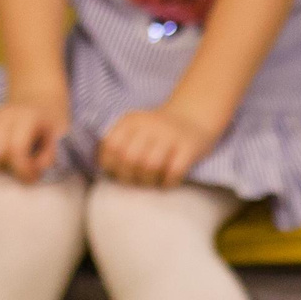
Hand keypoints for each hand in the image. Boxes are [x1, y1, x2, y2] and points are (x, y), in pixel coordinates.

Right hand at [0, 93, 69, 182]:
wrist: (38, 101)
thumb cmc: (51, 124)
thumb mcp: (60, 138)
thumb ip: (49, 156)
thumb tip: (33, 169)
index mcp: (26, 117)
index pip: (14, 150)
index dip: (24, 170)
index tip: (34, 175)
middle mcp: (3, 115)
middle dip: (11, 168)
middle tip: (24, 166)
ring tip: (10, 161)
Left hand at [99, 104, 220, 188]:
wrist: (193, 117)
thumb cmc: (158, 131)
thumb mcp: (135, 127)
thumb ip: (119, 143)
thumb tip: (106, 170)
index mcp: (132, 120)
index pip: (111, 145)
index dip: (111, 165)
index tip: (118, 172)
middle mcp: (150, 125)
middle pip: (130, 158)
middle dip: (129, 176)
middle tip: (135, 181)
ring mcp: (170, 135)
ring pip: (151, 166)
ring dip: (148, 181)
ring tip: (151, 182)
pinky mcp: (189, 147)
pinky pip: (174, 171)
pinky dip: (167, 182)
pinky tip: (167, 182)